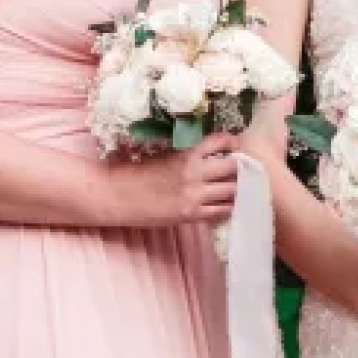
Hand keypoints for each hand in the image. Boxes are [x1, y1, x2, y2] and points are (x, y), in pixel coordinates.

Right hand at [106, 135, 242, 228]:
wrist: (116, 196)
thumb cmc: (134, 173)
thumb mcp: (163, 156)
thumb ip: (188, 157)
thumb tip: (209, 156)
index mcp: (186, 155)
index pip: (220, 142)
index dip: (232, 143)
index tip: (236, 145)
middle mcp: (195, 174)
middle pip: (234, 168)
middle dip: (240, 167)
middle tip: (241, 168)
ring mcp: (195, 196)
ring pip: (232, 191)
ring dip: (237, 188)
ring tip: (236, 187)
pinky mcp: (191, 215)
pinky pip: (221, 212)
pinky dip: (227, 207)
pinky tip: (225, 204)